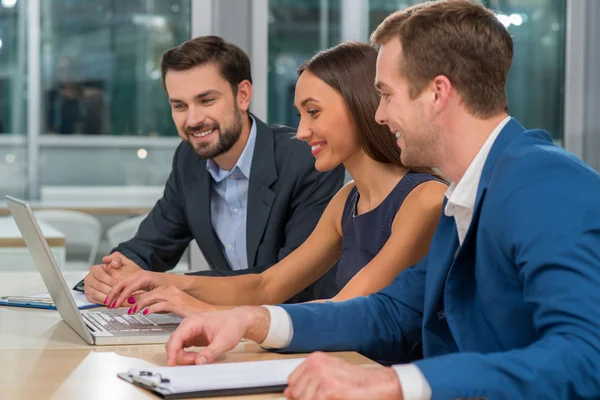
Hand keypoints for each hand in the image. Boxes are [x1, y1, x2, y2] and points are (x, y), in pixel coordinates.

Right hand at [83, 252, 141, 304]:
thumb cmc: (123, 272)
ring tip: (118, 299)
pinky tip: (114, 303)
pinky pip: (97, 301)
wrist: (123, 281)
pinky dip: (106, 303)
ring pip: (97, 295)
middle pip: (99, 286)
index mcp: (95, 269)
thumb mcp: (123, 263)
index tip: (118, 284)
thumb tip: (106, 259)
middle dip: (110, 290)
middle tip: (120, 294)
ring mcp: (88, 288)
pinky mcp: (90, 297)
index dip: (110, 280)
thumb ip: (117, 258)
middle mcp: (89, 278)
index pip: (100, 275)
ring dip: (109, 298)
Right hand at [104, 270, 180, 308]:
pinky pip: (125, 283)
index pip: (128, 287)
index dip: (120, 298)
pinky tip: (116, 298)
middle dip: (113, 293)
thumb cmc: (169, 288)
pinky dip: (119, 290)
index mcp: (145, 277)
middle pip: (121, 282)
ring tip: (109, 302)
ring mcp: (138, 275)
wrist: (176, 282)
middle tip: (108, 304)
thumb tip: (131, 302)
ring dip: (114, 292)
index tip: (115, 306)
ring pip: (121, 282)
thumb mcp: (158, 294)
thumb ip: (144, 298)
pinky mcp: (137, 278)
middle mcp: (140, 274)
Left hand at [127, 286, 221, 316]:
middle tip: (119, 304)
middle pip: (145, 289)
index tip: (120, 298)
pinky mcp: (176, 303)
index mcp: (167, 288)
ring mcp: (173, 295)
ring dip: (139, 303)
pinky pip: (160, 305)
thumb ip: (156, 303)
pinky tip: (144, 314)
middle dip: (130, 296)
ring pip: (151, 296)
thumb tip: (140, 306)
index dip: (130, 291)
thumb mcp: (170, 305)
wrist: (206, 312)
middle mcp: (169, 289)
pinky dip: (150, 309)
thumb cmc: (189, 311)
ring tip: (131, 310)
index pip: (144, 286)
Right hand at [165, 306, 270, 365]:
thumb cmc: (232, 325)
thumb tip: (199, 363)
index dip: (172, 352)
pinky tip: (197, 358)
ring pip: (177, 347)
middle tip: (196, 362)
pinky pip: (182, 348)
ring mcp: (189, 330)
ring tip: (200, 358)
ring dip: (184, 356)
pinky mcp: (191, 336)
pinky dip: (186, 355)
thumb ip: (210, 352)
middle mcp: (188, 325)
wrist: (238, 321)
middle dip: (181, 356)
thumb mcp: (224, 341)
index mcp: (193, 321)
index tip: (172, 364)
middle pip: (173, 343)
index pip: (176, 337)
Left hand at [285, 352, 402, 399]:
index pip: (292, 381)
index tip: (307, 396)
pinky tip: (337, 398)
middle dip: (308, 399)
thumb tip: (288, 393)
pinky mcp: (330, 391)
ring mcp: (323, 377)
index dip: (299, 394)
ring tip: (334, 397)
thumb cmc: (360, 381)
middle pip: (297, 393)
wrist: (381, 385)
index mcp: (316, 359)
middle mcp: (317, 365)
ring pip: (304, 399)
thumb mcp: (330, 376)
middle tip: (328, 397)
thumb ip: (308, 383)